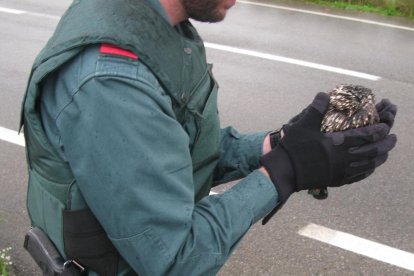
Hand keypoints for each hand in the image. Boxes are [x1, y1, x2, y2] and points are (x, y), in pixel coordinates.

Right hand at [260, 93, 396, 222]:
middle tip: (393, 138)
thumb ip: (316, 109)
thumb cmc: (294, 147)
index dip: (379, 130)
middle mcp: (344, 159)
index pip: (367, 136)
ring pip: (368, 166)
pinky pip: (358, 176)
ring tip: (385, 153)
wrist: (285, 171)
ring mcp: (341, 172)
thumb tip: (323, 94)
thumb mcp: (304, 125)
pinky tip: (369, 168)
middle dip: (386, 144)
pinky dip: (367, 171)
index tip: (386, 126)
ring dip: (380, 158)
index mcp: (339, 143)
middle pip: (373, 152)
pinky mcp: (336, 180)